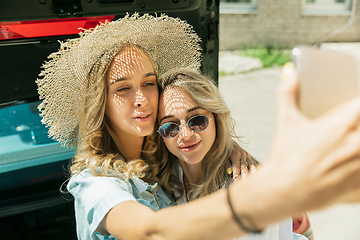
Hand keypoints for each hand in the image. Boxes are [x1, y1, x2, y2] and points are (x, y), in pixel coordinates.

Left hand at [228, 143, 257, 180]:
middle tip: (245, 181)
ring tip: (255, 178)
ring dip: (253, 172)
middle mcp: (242, 155)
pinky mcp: (250, 158)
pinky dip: (258, 168)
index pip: (236, 166)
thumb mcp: (225, 156)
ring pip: (251, 165)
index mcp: (235, 154)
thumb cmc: (226, 151)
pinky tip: (261, 173)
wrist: (231, 142)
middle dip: (245, 174)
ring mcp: (247, 156)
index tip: (236, 180)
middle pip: (244, 166)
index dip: (236, 173)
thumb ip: (227, 164)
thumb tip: (229, 171)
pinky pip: (255, 164)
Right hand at [267, 63, 359, 211]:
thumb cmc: (285, 158)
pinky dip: (359, 165)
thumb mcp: (286, 121)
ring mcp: (359, 166)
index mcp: (340, 126)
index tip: (356, 106)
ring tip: (350, 146)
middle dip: (359, 123)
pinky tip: (350, 163)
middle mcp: (355, 145)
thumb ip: (288, 94)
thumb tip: (290, 74)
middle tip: (351, 127)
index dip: (359, 103)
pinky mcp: (359, 184)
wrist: (283, 190)